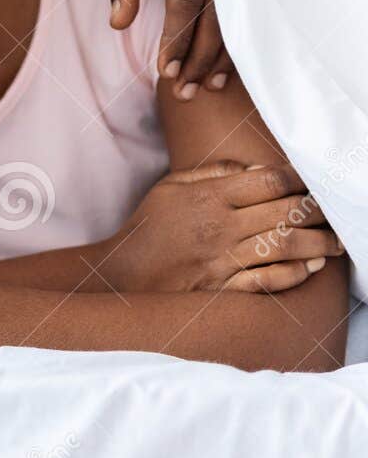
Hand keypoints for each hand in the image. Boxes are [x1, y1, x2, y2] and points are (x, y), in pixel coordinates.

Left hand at [85, 0, 232, 97]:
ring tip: (202, 84)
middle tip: (181, 90)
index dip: (177, 36)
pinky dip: (231, 27)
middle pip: (218, 7)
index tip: (164, 69)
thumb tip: (121, 23)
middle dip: (202, 54)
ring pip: (235, 4)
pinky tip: (221, 57)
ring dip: (221, 48)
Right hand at [102, 162, 338, 293]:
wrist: (121, 273)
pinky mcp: (221, 288)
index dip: (298, 179)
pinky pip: (266, 281)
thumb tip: (256, 168)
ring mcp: (221, 260)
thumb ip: (213, 172)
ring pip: (284, 247)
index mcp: (208, 198)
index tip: (312, 181)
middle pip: (285, 213)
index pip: (268, 181)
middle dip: (318, 212)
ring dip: (317, 244)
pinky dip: (293, 274)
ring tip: (335, 243)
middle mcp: (219, 227)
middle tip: (334, 212)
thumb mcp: (170, 186)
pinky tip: (310, 267)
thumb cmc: (149, 227)